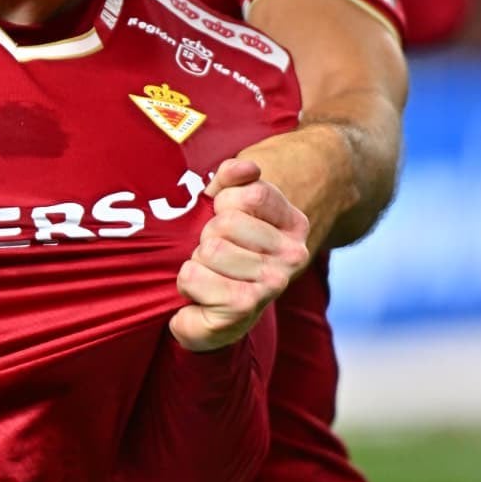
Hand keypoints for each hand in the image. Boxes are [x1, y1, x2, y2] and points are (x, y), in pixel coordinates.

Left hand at [169, 157, 308, 351]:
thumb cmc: (225, 249)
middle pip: (227, 222)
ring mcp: (272, 283)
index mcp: (294, 224)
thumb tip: (247, 168)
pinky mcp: (244, 307)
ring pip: (210, 249)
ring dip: (197, 260)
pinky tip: (202, 293)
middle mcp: (292, 255)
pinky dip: (187, 283)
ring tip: (209, 272)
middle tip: (215, 254)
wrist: (220, 314)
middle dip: (208, 234)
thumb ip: (232, 178)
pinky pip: (193, 276)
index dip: (225, 203)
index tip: (226, 219)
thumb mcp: (226, 203)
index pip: (252, 194)